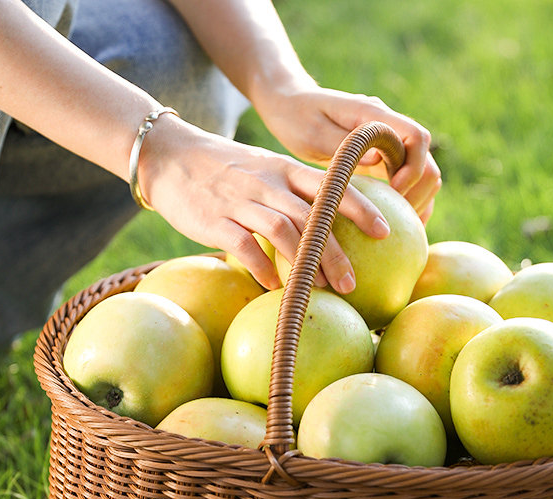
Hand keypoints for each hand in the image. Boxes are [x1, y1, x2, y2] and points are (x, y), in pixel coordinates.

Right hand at [138, 114, 391, 291]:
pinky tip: (276, 287)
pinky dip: (263, 267)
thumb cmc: (225, 171)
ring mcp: (241, 200)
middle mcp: (267, 183)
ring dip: (305, 263)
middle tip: (352, 283)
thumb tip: (330, 227)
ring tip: (322, 290)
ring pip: (283, 230)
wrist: (168, 155)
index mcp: (284, 169)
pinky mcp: (214, 219)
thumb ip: (295, 192)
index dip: (360, 207)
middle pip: (311, 216)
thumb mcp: (265, 170)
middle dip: (336, 252)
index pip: (330, 185)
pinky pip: (243, 245)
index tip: (384, 231)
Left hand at [253, 82, 441, 222]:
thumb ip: (344, 144)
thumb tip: (378, 160)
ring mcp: (389, 146)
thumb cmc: (296, 118)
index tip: (394, 192)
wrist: (289, 106)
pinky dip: (408, 206)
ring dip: (419, 202)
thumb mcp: (312, 132)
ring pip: (423, 175)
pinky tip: (397, 228)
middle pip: (427, 161)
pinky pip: (407, 184)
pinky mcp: (383, 161)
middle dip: (420, 192)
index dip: (414, 167)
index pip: (416, 137)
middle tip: (399, 219)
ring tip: (403, 230)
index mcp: (374, 116)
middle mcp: (389, 129)